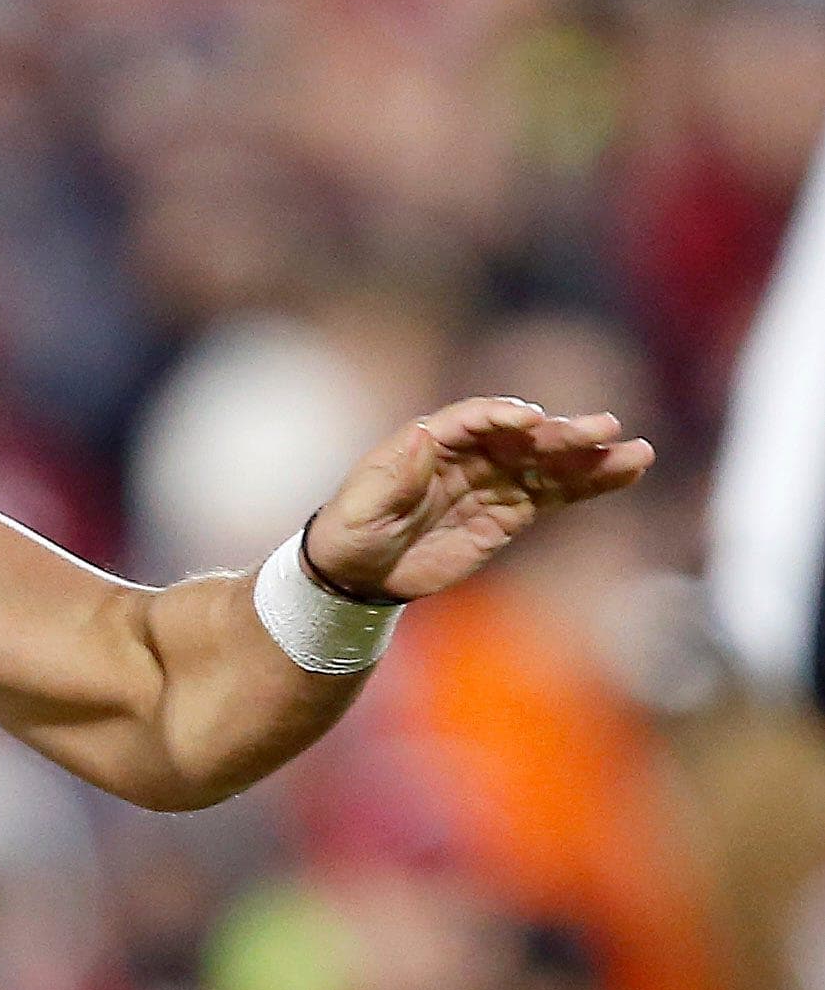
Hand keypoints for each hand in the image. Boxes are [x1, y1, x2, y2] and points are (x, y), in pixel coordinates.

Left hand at [301, 397, 653, 602]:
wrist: (357, 572)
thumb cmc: (351, 530)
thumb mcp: (362, 505)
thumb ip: (395, 475)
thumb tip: (422, 435)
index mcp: (429, 440)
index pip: (475, 419)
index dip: (504, 417)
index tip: (534, 421)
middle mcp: (469, 453)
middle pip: (522, 437)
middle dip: (562, 433)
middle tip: (605, 428)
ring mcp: (493, 481)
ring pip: (549, 464)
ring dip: (591, 458)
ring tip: (638, 452)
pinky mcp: (509, 512)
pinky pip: (554, 494)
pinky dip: (588, 486)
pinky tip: (625, 474)